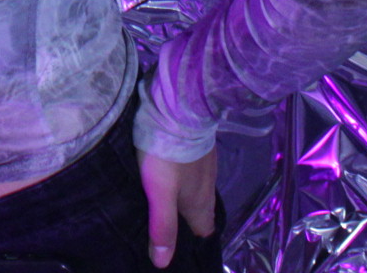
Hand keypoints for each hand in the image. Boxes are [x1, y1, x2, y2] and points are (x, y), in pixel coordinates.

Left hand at [137, 146, 216, 267]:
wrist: (179, 108)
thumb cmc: (167, 155)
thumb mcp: (159, 194)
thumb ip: (163, 227)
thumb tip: (162, 263)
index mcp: (199, 203)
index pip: (205, 231)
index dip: (195, 242)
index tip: (183, 248)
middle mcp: (207, 186)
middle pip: (201, 211)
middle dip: (189, 221)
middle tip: (170, 226)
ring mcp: (205, 164)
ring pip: (197, 189)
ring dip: (186, 198)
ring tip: (167, 202)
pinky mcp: (198, 146)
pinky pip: (193, 170)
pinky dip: (184, 177)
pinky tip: (170, 174)